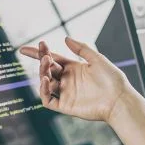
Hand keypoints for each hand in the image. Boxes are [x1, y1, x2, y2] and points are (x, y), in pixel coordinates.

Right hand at [18, 36, 132, 123]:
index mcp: (74, 68)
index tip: (25, 49)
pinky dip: (43, 91)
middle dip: (42, 61)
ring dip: (42, 73)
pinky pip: (48, 100)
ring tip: (47, 63)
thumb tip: (65, 38)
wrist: (119, 99)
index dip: (39, 53)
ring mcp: (66, 93)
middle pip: (48, 69)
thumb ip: (81, 49)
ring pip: (46, 83)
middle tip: (44, 55)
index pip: (53, 59)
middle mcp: (68, 80)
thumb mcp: (97, 59)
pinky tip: (45, 80)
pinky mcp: (65, 106)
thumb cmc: (112, 79)